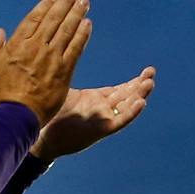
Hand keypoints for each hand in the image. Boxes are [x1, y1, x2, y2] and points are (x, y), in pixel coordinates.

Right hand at [0, 0, 90, 122]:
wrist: (18, 113)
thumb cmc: (2, 91)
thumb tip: (0, 32)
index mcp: (18, 43)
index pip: (35, 18)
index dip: (46, 6)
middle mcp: (37, 46)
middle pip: (54, 20)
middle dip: (65, 5)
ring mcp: (53, 57)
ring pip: (67, 30)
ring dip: (77, 14)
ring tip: (84, 3)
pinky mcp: (65, 70)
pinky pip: (76, 48)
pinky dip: (82, 35)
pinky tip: (88, 24)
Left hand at [33, 66, 155, 162]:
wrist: (42, 135)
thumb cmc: (49, 115)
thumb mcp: (63, 92)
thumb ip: (69, 76)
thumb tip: (65, 58)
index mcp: (95, 99)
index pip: (119, 90)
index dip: (133, 82)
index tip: (147, 71)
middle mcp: (102, 109)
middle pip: (126, 96)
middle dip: (140, 84)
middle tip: (151, 72)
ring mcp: (102, 119)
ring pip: (126, 107)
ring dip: (139, 95)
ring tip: (150, 83)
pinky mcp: (101, 129)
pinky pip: (119, 121)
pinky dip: (131, 113)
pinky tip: (140, 102)